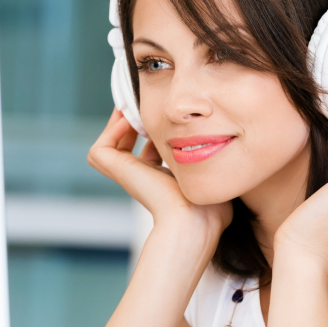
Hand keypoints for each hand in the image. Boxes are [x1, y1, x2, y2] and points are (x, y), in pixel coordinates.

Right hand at [88, 108, 231, 239]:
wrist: (193, 220)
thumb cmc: (209, 206)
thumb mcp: (213, 176)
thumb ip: (215, 162)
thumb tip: (226, 146)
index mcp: (162, 181)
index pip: (150, 152)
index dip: (155, 133)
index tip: (167, 119)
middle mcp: (142, 178)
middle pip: (126, 146)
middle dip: (134, 124)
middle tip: (147, 107)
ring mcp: (127, 176)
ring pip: (108, 147)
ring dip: (119, 125)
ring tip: (136, 109)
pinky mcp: (118, 171)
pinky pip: (101, 148)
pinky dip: (111, 131)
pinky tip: (133, 120)